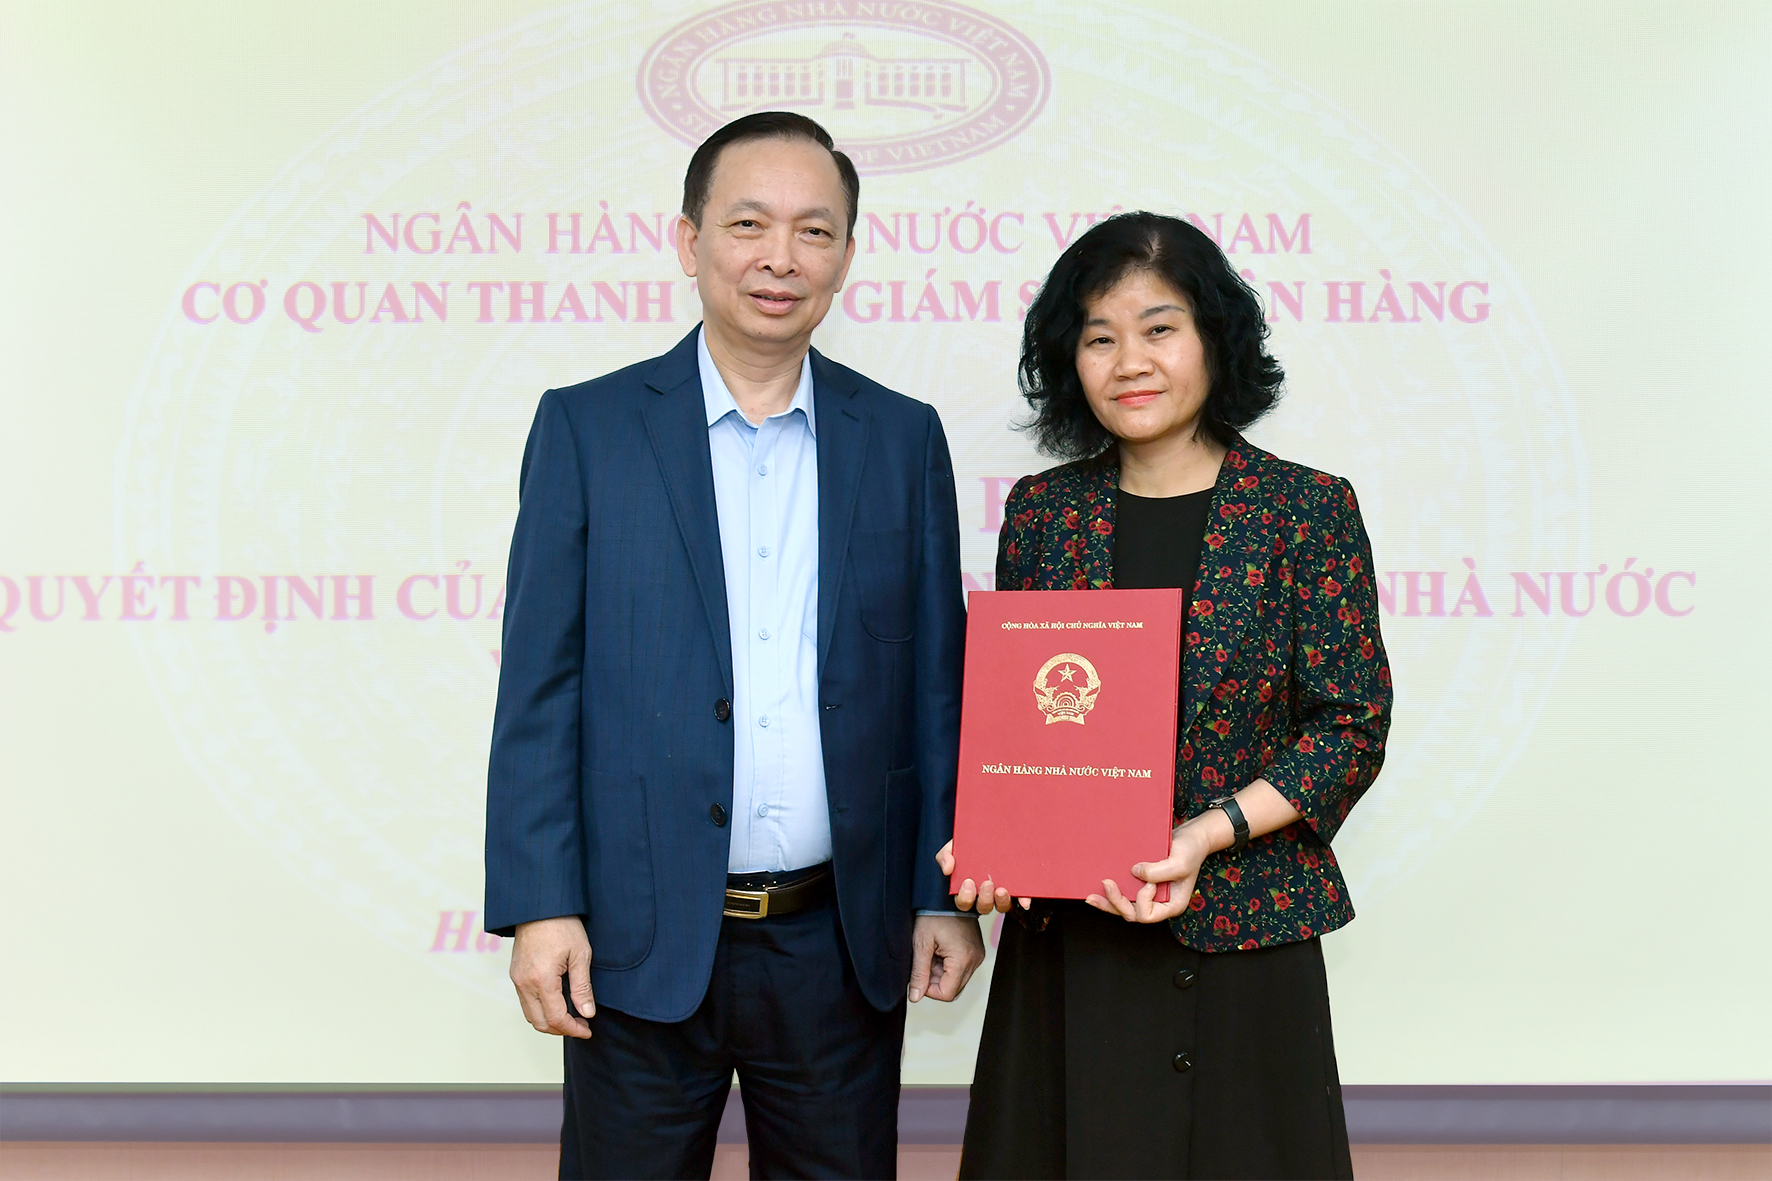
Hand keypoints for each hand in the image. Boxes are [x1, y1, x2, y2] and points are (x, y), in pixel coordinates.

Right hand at [510, 916, 593, 1038]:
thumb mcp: (580, 955)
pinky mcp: (515, 974)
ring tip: (571, 1017)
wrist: (539, 906)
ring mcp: (517, 979)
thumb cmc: (562, 925)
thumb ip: (582, 987)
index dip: (573, 1029)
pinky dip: (541, 1010)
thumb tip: (587, 1013)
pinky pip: (526, 1002)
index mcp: (542, 979)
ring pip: (531, 1015)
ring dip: (550, 1022)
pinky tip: (557, 1003)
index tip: (587, 1030)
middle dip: (561, 1030)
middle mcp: (524, 983)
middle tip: (581, 1026)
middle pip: (540, 1022)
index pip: (556, 1018)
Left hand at [908, 913, 985, 1002]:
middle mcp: (975, 960)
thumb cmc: (934, 913)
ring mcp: (977, 956)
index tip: (920, 974)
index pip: (947, 994)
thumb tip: (915, 996)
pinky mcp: (976, 952)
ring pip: (957, 980)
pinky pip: (961, 970)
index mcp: (963, 959)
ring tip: (933, 953)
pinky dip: (948, 966)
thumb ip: (919, 973)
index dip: (929, 990)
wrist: (946, 896)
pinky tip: (940, 950)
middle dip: (935, 980)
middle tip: (926, 960)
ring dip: (941, 973)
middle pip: (953, 989)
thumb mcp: (921, 943)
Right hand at [936, 839, 1030, 914]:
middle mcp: (984, 894)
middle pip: (983, 907)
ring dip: (1002, 902)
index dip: (965, 898)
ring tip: (1002, 890)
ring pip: (1001, 907)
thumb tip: (947, 869)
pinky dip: (1023, 901)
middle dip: (985, 899)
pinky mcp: (1016, 888)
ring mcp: (1000, 893)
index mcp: (967, 889)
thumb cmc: (968, 846)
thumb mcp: (952, 848)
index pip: (964, 902)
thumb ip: (945, 857)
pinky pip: (1020, 899)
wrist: (986, 833)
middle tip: (987, 884)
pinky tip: (1025, 900)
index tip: (967, 882)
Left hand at [1087, 823, 1211, 923]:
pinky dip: (1112, 892)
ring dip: (1108, 902)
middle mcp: (1159, 903)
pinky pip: (1125, 893)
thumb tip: (1135, 872)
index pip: (1147, 915)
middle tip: (1106, 884)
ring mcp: (1150, 894)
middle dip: (1115, 903)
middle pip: (1132, 914)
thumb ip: (1159, 871)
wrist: (1191, 836)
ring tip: (1091, 896)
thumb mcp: (1179, 862)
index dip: (1142, 900)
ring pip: (1125, 906)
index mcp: (1172, 905)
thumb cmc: (1191, 850)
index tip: (1149, 882)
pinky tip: (1099, 887)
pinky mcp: (1142, 883)